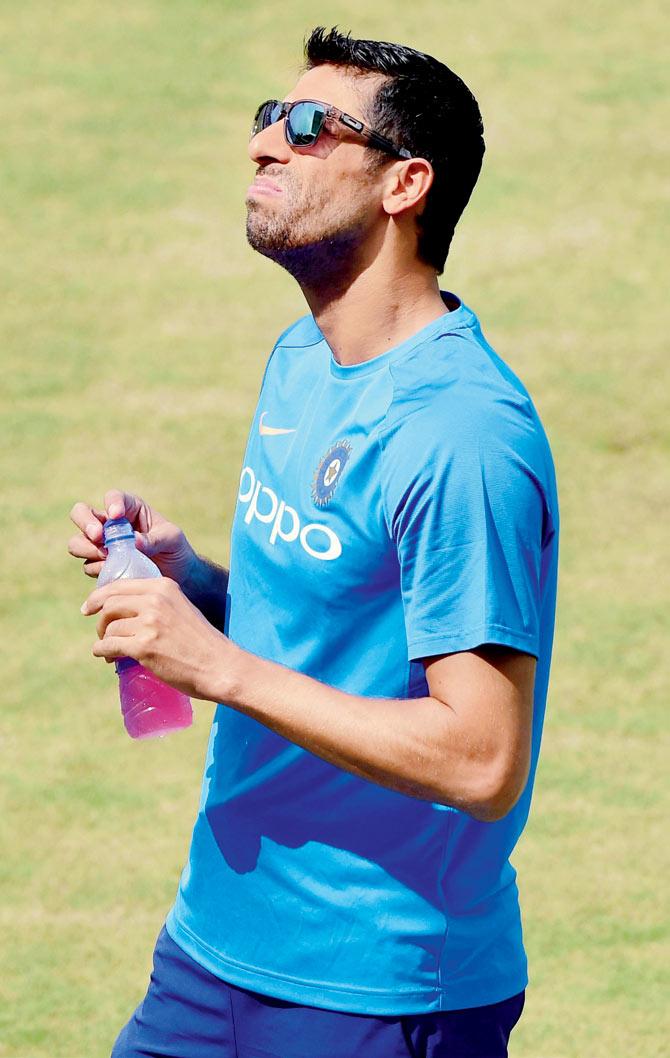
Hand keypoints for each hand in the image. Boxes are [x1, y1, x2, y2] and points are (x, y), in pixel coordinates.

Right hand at [68, 488, 197, 583]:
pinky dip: (98, 569)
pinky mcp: (101, 565)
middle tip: (98, 536)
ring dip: (86, 548)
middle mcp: (110, 524)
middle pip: (81, 513)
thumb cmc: (176, 549)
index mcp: (130, 508)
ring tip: (107, 556)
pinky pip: (88, 565)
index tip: (117, 515)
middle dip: (85, 523)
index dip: (111, 503)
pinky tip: (114, 572)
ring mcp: (102, 545)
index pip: (113, 497)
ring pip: (77, 542)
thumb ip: (154, 539)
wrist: (177, 576)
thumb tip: (134, 541)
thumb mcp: (172, 540)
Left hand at [81, 576, 237, 700]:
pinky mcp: (143, 646)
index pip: (119, 586)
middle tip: (103, 634)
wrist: (220, 666)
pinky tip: (107, 658)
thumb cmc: (202, 643)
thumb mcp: (181, 609)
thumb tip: (126, 613)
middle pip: (109, 604)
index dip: (98, 597)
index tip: (88, 609)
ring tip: (112, 653)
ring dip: (104, 641)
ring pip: (109, 628)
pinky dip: (103, 652)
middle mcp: (155, 600)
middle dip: (100, 621)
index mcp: (163, 587)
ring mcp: (148, 623)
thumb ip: (158, 605)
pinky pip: (109, 646)